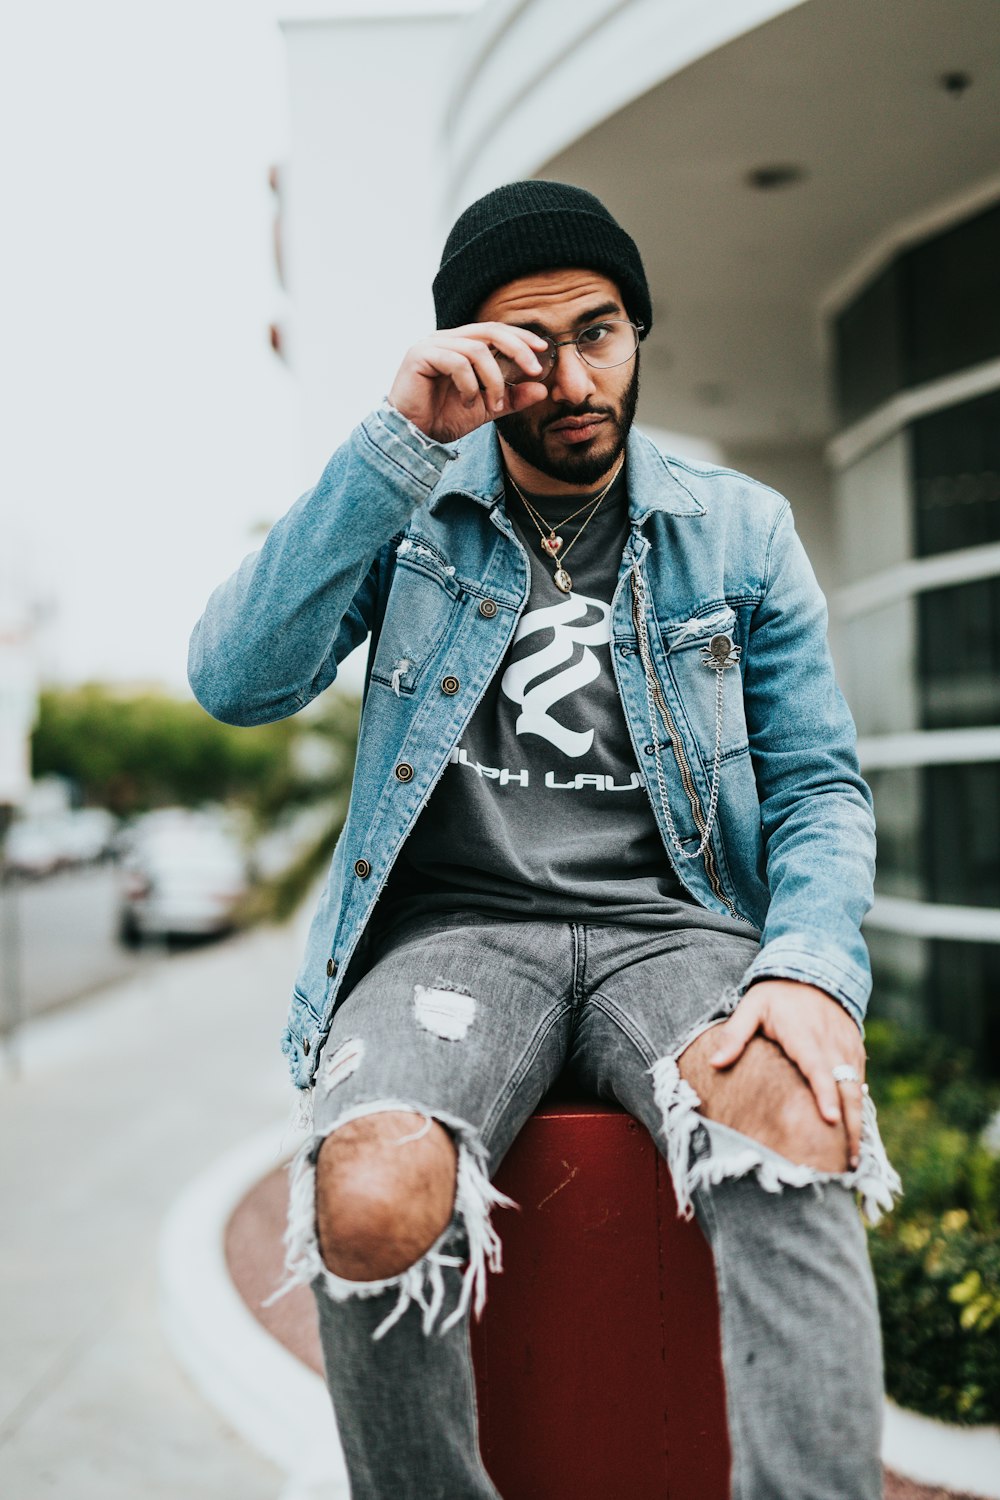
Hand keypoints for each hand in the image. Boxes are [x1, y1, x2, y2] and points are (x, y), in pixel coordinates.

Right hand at [387, 323, 550, 443]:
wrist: (413, 437)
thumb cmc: (443, 419)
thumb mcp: (486, 408)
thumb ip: (512, 398)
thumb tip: (542, 389)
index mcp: (461, 345)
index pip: (495, 331)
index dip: (520, 337)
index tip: (543, 350)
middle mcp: (446, 339)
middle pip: (490, 331)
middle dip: (517, 349)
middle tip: (534, 370)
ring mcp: (432, 344)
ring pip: (477, 350)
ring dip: (493, 379)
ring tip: (493, 404)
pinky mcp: (420, 355)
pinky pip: (457, 362)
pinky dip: (470, 385)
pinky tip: (467, 403)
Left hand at [707, 979, 866, 1167]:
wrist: (815, 972)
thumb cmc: (776, 995)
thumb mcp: (752, 1006)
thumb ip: (735, 1034)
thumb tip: (715, 1063)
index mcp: (804, 1036)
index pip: (818, 1069)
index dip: (825, 1095)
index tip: (829, 1121)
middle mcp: (831, 1045)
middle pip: (845, 1090)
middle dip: (848, 1126)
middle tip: (845, 1163)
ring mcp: (847, 1050)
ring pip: (857, 1092)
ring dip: (858, 1125)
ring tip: (851, 1161)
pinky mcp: (855, 1053)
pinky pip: (860, 1085)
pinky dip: (860, 1111)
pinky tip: (855, 1138)